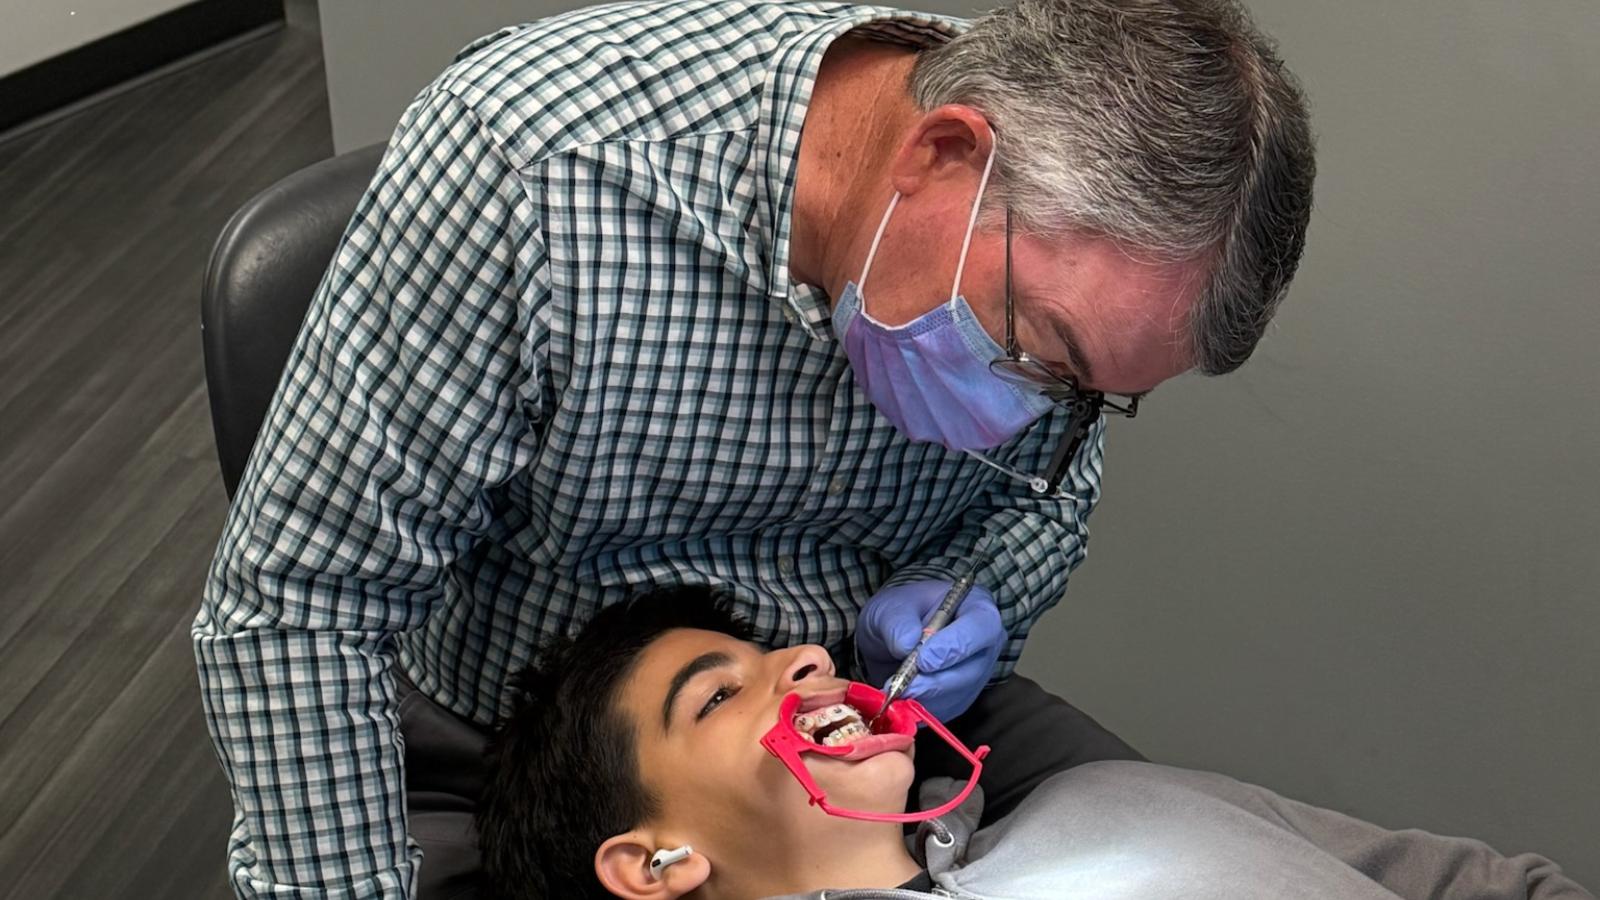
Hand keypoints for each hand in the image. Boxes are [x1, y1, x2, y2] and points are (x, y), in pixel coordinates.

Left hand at [855, 579, 1004, 721]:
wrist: (890, 638)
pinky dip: (921, 708)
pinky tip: (901, 697)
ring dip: (924, 697)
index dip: (955, 646)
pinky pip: (946, 710)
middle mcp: (983, 644)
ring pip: (958, 695)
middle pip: (972, 670)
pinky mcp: (961, 698)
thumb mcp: (890, 608)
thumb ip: (897, 622)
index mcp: (976, 609)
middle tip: (903, 686)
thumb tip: (906, 644)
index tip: (923, 660)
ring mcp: (976, 674)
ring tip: (895, 690)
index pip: (981, 628)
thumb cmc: (899, 615)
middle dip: (935, 682)